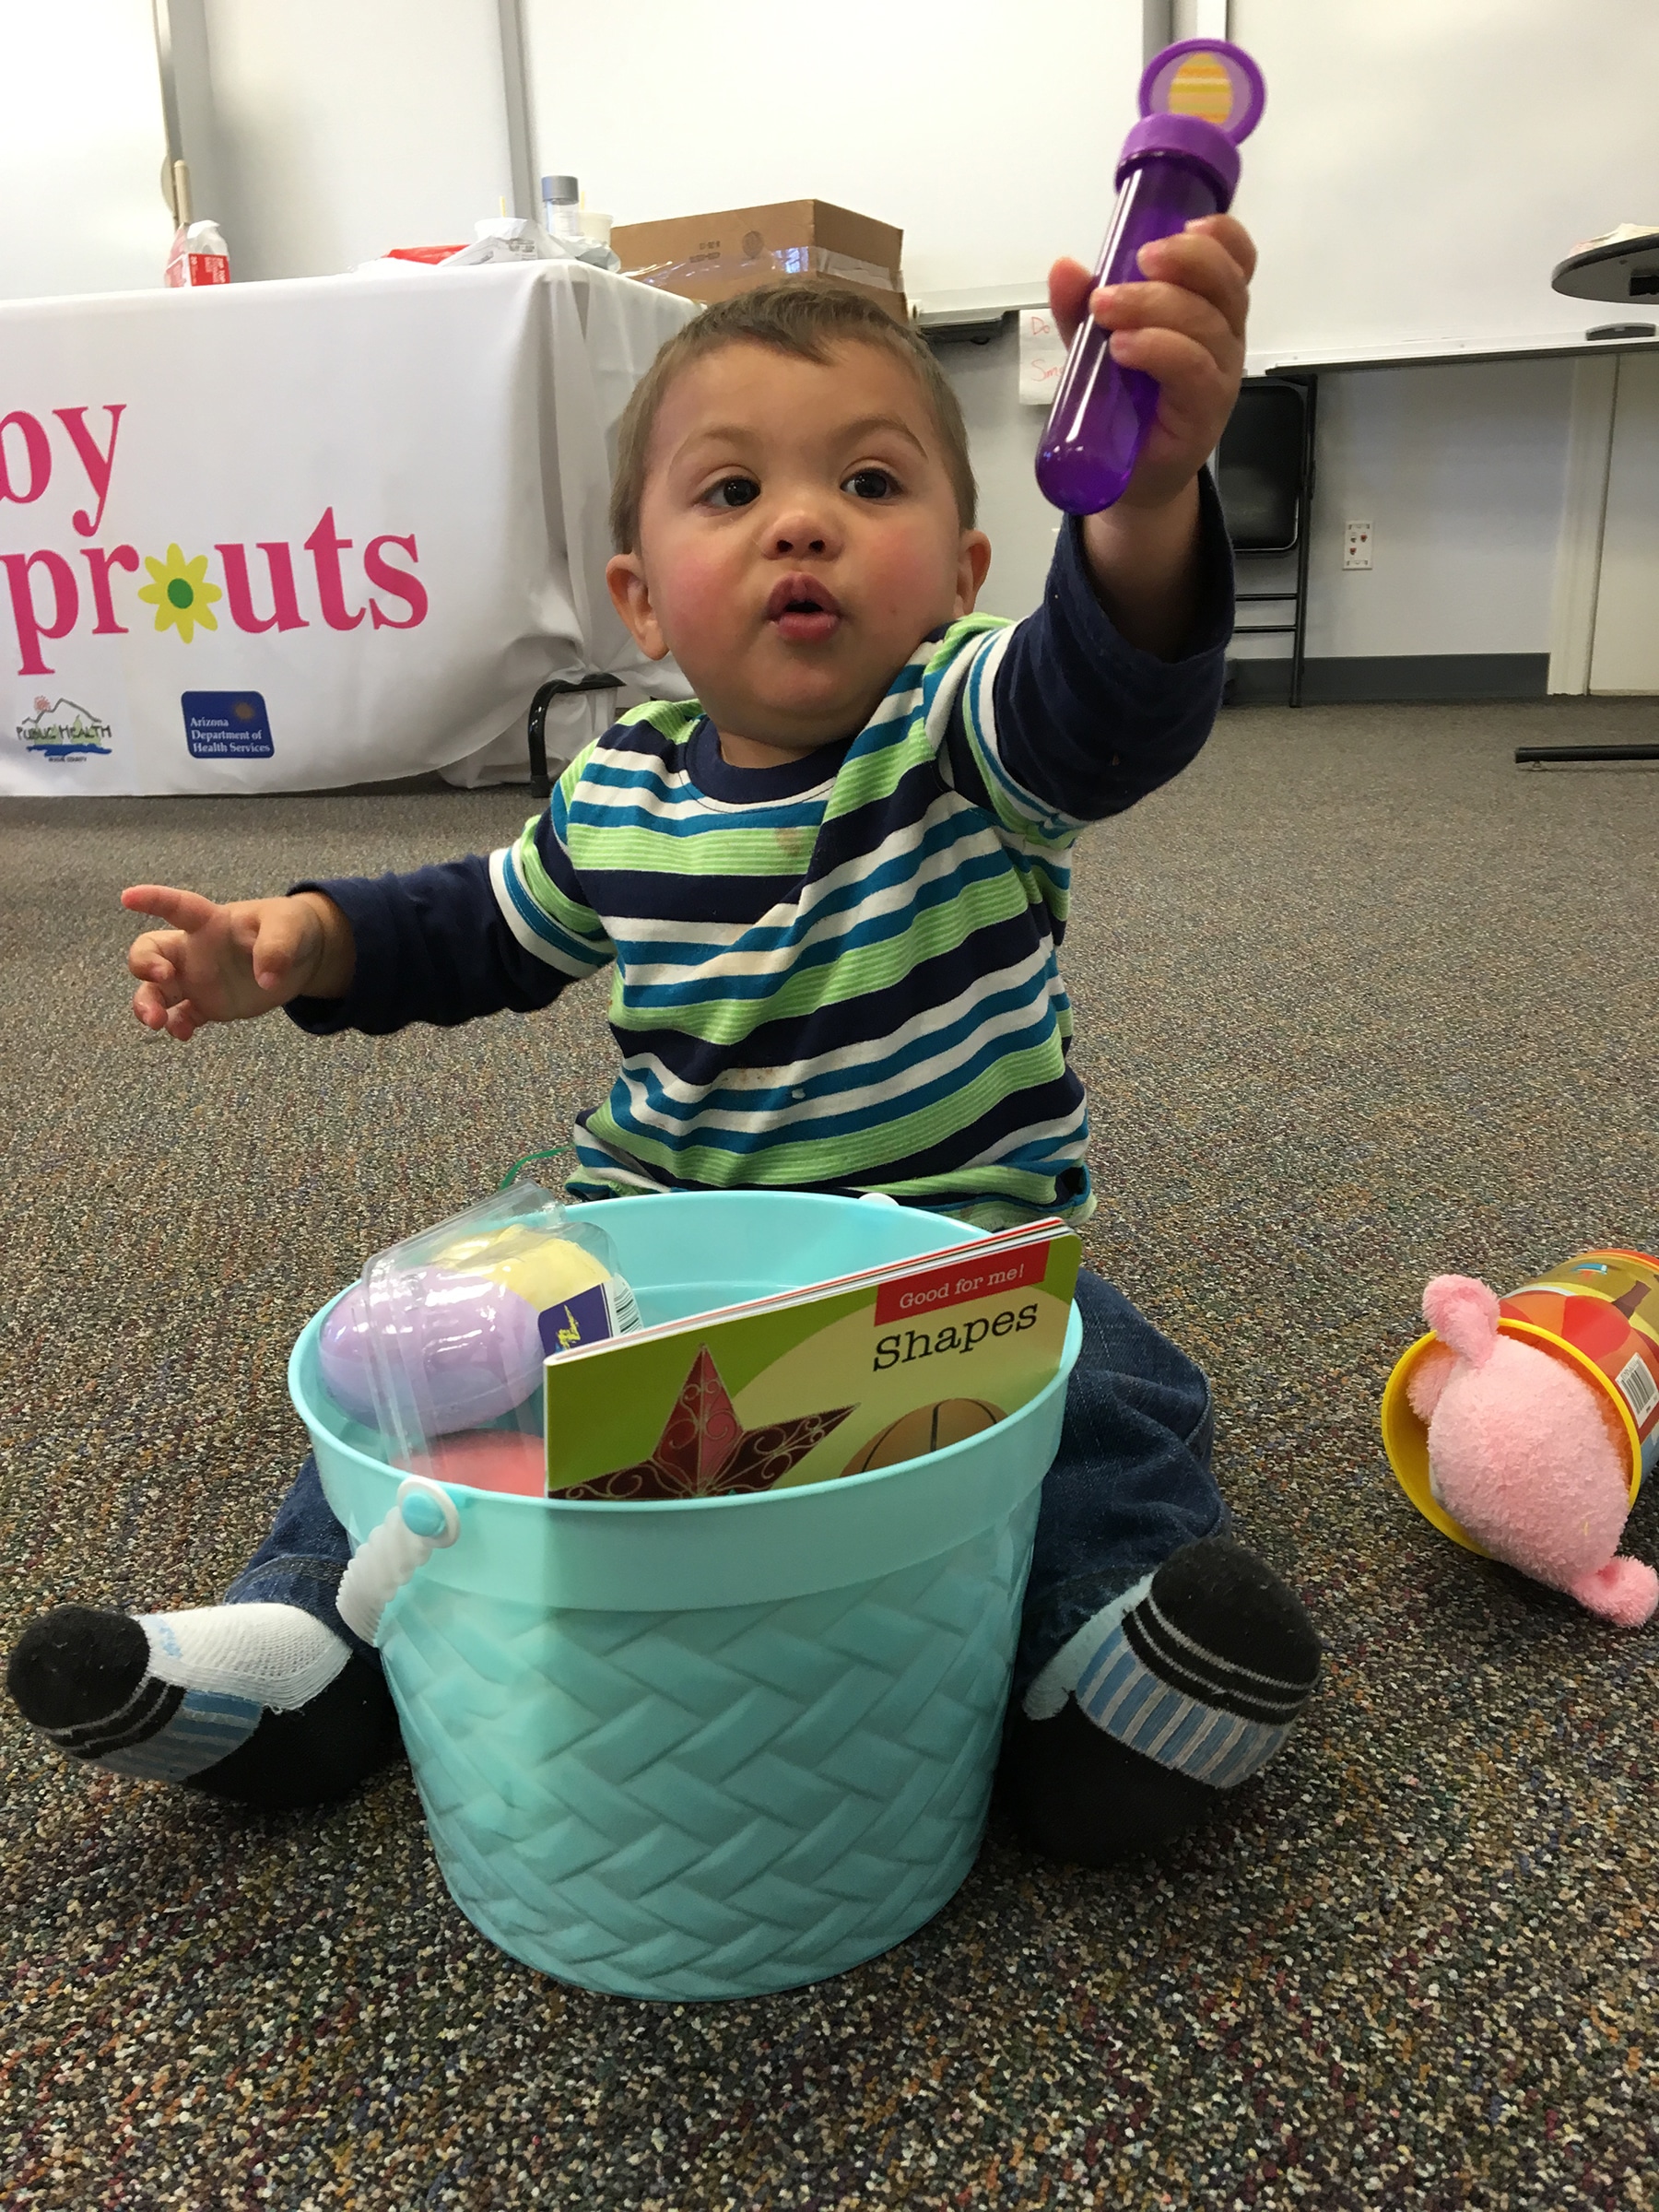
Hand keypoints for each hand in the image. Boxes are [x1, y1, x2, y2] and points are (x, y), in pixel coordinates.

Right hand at [123, 884, 352, 1041]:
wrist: (302, 958)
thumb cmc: (291, 929)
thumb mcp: (290, 928)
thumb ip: (277, 947)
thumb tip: (267, 979)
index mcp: (210, 922)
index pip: (177, 907)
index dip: (153, 900)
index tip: (128, 897)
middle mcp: (194, 950)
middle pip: (149, 953)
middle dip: (143, 964)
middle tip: (162, 977)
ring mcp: (197, 979)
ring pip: (155, 991)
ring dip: (147, 1005)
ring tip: (157, 1022)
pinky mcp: (208, 1005)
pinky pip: (181, 1016)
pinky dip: (176, 1025)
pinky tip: (182, 1033)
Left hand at [1048, 213, 1254, 512]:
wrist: (1128, 477)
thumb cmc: (1124, 405)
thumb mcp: (1095, 346)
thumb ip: (1081, 309)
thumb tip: (1065, 266)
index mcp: (1209, 308)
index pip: (1236, 260)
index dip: (1221, 236)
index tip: (1186, 224)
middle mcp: (1225, 335)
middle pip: (1225, 282)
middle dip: (1184, 260)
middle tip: (1138, 261)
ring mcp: (1219, 373)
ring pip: (1205, 322)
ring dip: (1154, 306)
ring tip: (1106, 311)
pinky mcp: (1205, 410)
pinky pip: (1192, 368)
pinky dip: (1158, 349)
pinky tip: (1124, 348)